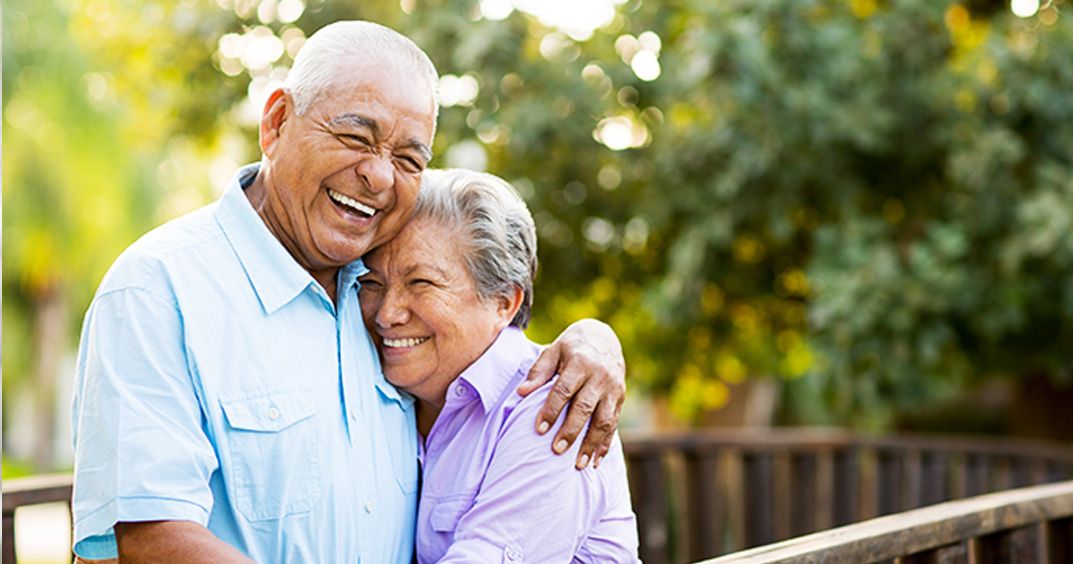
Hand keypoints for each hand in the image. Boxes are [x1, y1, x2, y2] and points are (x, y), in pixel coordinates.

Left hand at [517, 319, 625, 469]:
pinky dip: (606, 444)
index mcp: (579, 362)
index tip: (539, 429)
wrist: (604, 337)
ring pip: (604, 420)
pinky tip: (596, 460)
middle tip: (556, 451)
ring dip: (592, 444)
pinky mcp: (620, 398)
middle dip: (571, 431)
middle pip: (584, 407)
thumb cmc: (571, 347)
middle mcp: (599, 376)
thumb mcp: (553, 351)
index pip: (564, 389)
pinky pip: (614, 424)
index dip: (551, 410)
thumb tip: (521, 392)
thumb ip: (538, 372)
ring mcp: (613, 388)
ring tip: (579, 465)